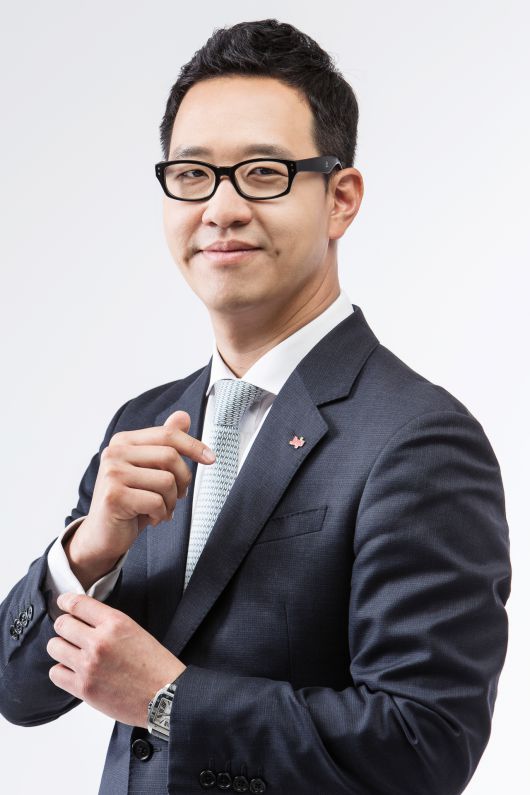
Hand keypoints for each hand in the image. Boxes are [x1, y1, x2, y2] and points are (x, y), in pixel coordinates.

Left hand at [47, 593, 185, 727]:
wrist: (165, 696)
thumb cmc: (155, 665)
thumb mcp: (135, 631)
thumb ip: (108, 624)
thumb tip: (84, 620)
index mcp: (115, 622)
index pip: (78, 604)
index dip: (66, 601)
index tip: (63, 603)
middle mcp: (99, 641)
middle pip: (62, 624)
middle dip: (64, 626)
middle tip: (70, 631)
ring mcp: (89, 665)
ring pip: (55, 647)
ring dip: (61, 648)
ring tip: (71, 652)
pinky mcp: (84, 687)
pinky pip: (55, 673)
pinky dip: (61, 671)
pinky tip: (73, 670)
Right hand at [67, 410, 215, 570]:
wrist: (102, 535)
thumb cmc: (129, 502)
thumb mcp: (150, 471)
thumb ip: (164, 444)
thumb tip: (183, 417)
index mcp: (124, 441)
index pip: (167, 434)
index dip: (193, 446)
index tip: (210, 458)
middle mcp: (115, 452)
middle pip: (170, 456)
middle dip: (183, 480)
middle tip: (177, 496)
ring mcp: (112, 473)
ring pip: (167, 481)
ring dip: (172, 501)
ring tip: (161, 509)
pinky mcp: (114, 495)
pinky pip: (156, 502)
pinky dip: (162, 514)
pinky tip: (153, 518)